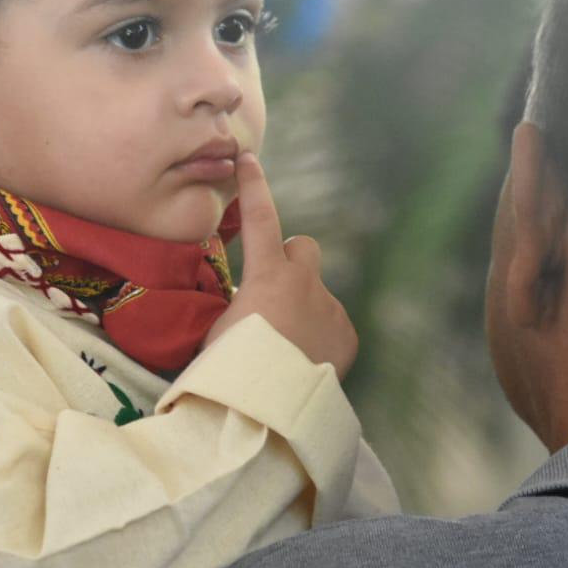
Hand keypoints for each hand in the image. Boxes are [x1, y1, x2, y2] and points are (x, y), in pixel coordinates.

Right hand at [204, 152, 357, 378]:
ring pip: (317, 293)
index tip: (249, 158)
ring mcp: (331, 308)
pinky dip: (320, 337)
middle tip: (272, 293)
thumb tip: (239, 308)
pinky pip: (332, 324)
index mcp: (267, 276)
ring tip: (285, 346)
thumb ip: (234, 305)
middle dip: (291, 261)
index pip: (260, 218)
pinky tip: (304, 362)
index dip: (254, 187)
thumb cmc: (231, 368)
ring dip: (303, 308)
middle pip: (304, 247)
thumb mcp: (218, 329)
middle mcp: (305, 283)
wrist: (271, 409)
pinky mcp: (349, 335)